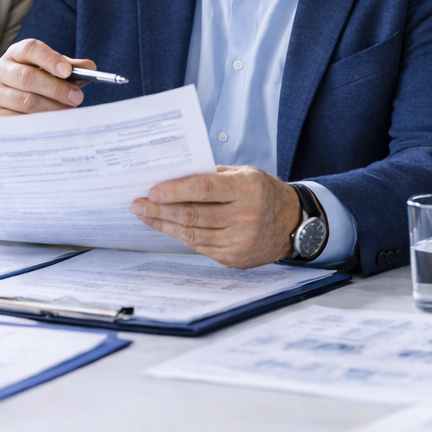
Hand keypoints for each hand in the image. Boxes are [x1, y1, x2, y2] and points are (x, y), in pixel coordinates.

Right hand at [0, 38, 95, 115]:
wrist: (7, 108)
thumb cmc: (34, 86)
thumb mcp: (51, 73)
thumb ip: (69, 68)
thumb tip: (90, 68)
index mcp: (15, 54)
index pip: (30, 49)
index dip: (49, 59)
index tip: (67, 72)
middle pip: (27, 77)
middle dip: (56, 89)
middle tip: (77, 98)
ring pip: (24, 101)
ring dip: (50, 108)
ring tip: (67, 113)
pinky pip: (16, 120)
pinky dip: (36, 123)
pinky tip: (49, 125)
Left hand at [130, 166, 300, 268]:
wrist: (292, 224)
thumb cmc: (264, 193)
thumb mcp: (245, 174)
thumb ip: (213, 175)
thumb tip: (174, 176)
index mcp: (248, 189)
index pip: (204, 189)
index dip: (175, 191)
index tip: (152, 190)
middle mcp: (245, 217)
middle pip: (193, 215)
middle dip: (160, 209)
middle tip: (138, 204)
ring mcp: (240, 241)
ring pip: (192, 235)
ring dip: (164, 225)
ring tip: (145, 215)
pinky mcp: (234, 258)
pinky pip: (199, 247)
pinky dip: (180, 236)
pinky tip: (166, 227)